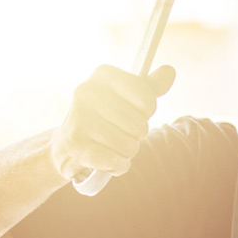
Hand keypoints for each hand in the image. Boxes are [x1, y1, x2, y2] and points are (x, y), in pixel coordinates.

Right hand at [49, 64, 175, 180]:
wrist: (67, 143)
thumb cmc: (105, 117)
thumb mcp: (127, 97)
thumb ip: (150, 87)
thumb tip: (169, 71)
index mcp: (103, 75)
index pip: (147, 99)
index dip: (146, 112)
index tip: (134, 112)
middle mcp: (87, 92)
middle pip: (139, 125)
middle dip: (137, 135)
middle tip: (122, 132)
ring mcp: (79, 118)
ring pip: (129, 145)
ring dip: (127, 151)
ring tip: (113, 145)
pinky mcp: (75, 144)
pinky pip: (116, 161)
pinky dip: (118, 165)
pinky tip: (107, 158)